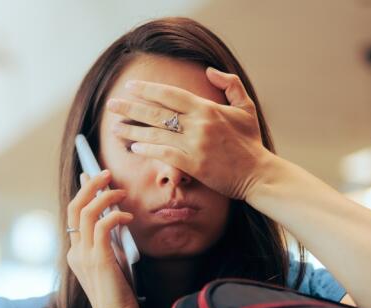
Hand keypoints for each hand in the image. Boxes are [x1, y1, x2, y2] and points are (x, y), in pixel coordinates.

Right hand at [65, 169, 139, 307]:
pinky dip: (116, 216)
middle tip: (106, 173)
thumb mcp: (112, 262)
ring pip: (86, 212)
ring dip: (104, 196)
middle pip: (74, 207)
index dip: (82, 193)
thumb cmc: (118, 295)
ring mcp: (84, 255)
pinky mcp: (98, 259)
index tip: (91, 176)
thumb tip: (116, 218)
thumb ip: (109, 242)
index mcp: (76, 253)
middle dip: (90, 186)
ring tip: (120, 192)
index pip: (73, 214)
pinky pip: (103, 226)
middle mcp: (75, 251)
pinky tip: (128, 217)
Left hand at [106, 67, 273, 200]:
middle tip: (112, 105)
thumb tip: (209, 71)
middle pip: (157, 113)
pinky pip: (164, 154)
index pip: (171, 94)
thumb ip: (230, 84)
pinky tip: (134, 147)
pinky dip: (148, 149)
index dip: (148, 90)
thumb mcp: (245, 107)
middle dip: (130, 107)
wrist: (259, 174)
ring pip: (156, 134)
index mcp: (207, 108)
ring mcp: (194, 144)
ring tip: (115, 128)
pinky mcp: (193, 165)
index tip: (130, 86)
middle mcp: (198, 124)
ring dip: (132, 130)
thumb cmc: (251, 142)